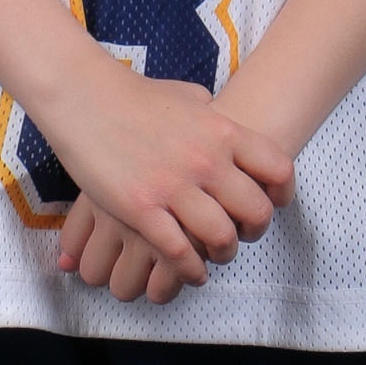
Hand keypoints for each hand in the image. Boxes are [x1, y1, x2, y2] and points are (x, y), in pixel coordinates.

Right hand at [36, 65, 292, 291]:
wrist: (84, 95)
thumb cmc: (134, 95)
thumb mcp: (186, 96)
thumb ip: (211, 113)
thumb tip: (221, 117)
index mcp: (222, 131)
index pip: (278, 168)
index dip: (281, 194)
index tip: (272, 204)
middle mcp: (206, 160)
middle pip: (256, 211)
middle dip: (253, 230)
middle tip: (241, 234)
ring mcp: (174, 186)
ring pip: (222, 237)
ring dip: (222, 253)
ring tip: (213, 255)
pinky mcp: (142, 208)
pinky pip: (180, 253)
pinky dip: (190, 269)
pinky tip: (188, 268)